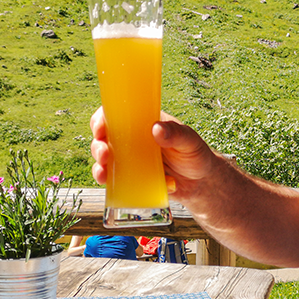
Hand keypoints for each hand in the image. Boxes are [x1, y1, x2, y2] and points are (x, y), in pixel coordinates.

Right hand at [89, 107, 216, 200]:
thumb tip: (156, 129)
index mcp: (144, 123)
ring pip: (104, 158)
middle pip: (104, 137)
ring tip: (103, 172)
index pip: (117, 114)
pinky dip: (105, 180)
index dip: (102, 118)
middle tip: (104, 154)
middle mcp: (132, 139)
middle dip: (98, 144)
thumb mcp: (190, 142)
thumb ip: (177, 134)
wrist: (200, 184)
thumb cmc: (195, 155)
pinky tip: (107, 182)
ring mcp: (129, 159)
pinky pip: (111, 178)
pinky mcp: (130, 178)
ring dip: (98, 164)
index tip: (100, 128)